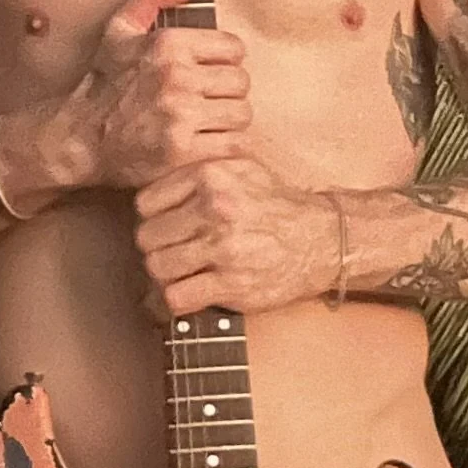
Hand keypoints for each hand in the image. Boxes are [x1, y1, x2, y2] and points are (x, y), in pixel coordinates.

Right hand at [83, 0, 253, 188]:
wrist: (81, 137)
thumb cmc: (105, 82)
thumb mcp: (119, 29)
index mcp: (167, 43)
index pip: (234, 48)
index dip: (224, 59)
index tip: (207, 71)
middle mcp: (176, 77)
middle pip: (241, 82)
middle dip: (227, 91)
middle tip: (208, 99)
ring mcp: (181, 117)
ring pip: (241, 114)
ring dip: (228, 120)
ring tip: (207, 122)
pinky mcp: (184, 152)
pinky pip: (234, 146)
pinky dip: (226, 147)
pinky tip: (207, 143)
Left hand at [134, 157, 339, 315]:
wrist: (321, 239)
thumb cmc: (275, 204)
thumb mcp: (236, 168)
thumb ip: (193, 173)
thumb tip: (148, 194)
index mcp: (209, 175)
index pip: (145, 203)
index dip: (151, 219)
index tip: (164, 227)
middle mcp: (214, 208)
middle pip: (147, 236)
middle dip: (156, 248)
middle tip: (171, 252)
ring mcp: (223, 247)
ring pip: (157, 266)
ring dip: (165, 275)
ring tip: (180, 273)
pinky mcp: (233, 284)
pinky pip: (177, 297)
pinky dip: (178, 299)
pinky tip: (192, 292)